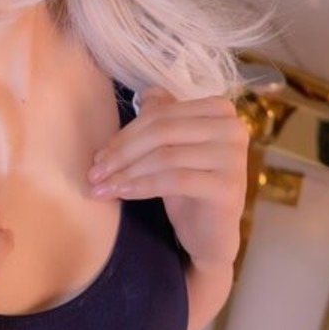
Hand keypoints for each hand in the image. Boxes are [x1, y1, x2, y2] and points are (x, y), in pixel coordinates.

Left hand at [87, 88, 248, 270]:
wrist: (211, 235)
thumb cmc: (190, 190)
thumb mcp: (173, 149)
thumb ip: (164, 118)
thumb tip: (146, 93)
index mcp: (219, 110)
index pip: (160, 114)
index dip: (125, 134)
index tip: (98, 156)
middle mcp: (233, 129)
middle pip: (161, 131)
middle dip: (122, 154)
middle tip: (94, 174)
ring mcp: (234, 157)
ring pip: (165, 156)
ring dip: (126, 172)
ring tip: (101, 188)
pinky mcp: (228, 186)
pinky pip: (174, 180)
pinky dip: (142, 186)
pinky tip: (122, 194)